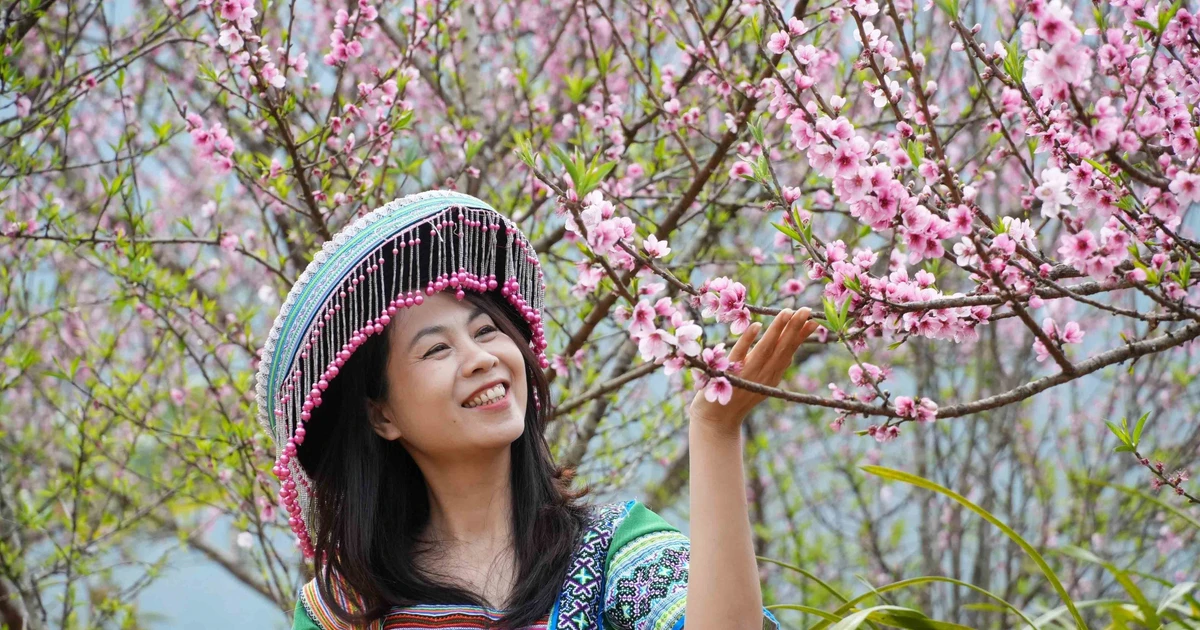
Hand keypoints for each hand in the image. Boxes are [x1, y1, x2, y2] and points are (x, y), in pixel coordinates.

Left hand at [687, 308, 818, 436]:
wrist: (716, 421)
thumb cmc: (739, 398)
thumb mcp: (763, 385)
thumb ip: (775, 369)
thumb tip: (791, 352)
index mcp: (772, 376)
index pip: (790, 352)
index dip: (802, 336)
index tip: (815, 320)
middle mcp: (763, 375)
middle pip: (781, 348)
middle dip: (794, 328)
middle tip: (806, 310)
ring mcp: (746, 374)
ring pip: (765, 349)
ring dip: (776, 330)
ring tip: (787, 312)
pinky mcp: (728, 373)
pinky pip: (739, 354)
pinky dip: (748, 340)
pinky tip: (756, 325)